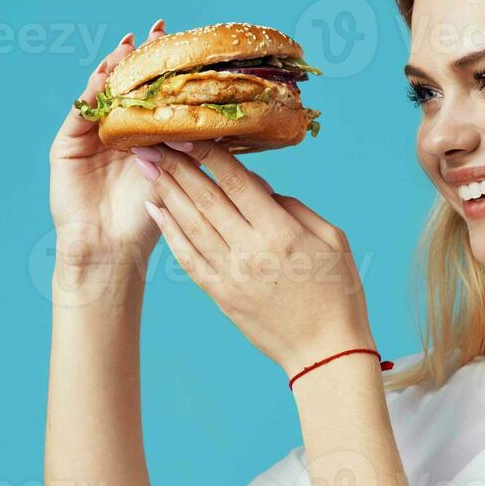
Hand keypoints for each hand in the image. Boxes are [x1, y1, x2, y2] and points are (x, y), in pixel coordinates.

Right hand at [48, 19, 167, 275]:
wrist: (112, 250)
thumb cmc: (147, 219)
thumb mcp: (175, 175)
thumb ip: (189, 145)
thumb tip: (221, 116)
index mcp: (142, 138)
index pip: (154, 94)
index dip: (165, 70)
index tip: (184, 43)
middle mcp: (115, 132)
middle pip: (127, 86)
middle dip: (141, 58)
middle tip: (158, 30)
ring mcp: (89, 137)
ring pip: (102, 94)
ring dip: (115, 68)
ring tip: (130, 46)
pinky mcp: (66, 145)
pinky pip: (79, 113)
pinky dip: (91, 94)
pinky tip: (105, 77)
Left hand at [133, 140, 376, 377]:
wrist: (325, 352)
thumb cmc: (338, 293)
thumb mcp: (332, 240)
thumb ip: (294, 207)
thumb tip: (257, 185)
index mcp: (281, 233)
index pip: (237, 182)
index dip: (210, 154)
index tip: (189, 133)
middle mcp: (250, 251)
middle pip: (205, 199)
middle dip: (176, 166)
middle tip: (151, 141)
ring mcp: (231, 275)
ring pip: (190, 224)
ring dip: (165, 192)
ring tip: (146, 165)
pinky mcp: (221, 295)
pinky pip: (188, 258)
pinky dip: (170, 232)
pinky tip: (156, 210)